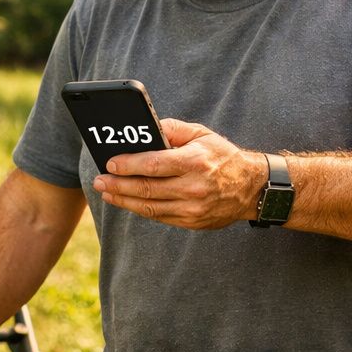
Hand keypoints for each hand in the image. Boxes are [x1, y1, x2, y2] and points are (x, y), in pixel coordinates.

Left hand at [92, 118, 266, 229]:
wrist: (251, 188)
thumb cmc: (222, 156)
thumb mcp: (202, 134)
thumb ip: (173, 129)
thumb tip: (146, 129)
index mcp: (194, 162)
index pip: (153, 165)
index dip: (127, 165)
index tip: (110, 163)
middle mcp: (193, 188)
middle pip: (146, 189)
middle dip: (118, 184)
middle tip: (99, 180)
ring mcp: (193, 209)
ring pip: (149, 207)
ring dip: (123, 200)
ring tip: (107, 192)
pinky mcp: (192, 222)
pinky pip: (160, 216)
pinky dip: (140, 209)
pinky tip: (127, 201)